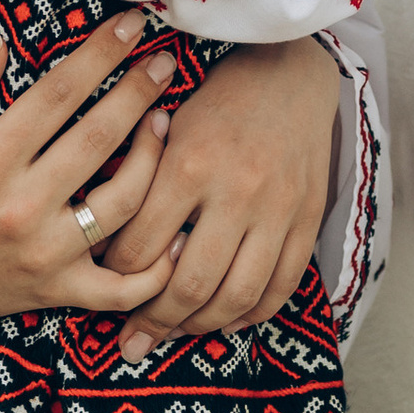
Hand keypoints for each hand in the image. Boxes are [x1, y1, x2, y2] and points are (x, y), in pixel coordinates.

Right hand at [0, 12, 180, 412]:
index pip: (58, 95)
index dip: (100, 54)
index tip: (132, 24)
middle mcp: (22, 208)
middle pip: (99, 138)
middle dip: (139, 92)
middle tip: (165, 62)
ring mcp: (46, 255)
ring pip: (122, 202)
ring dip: (153, 158)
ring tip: (164, 122)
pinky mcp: (59, 291)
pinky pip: (122, 286)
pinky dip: (156, 268)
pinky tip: (177, 231)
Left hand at [98, 36, 343, 358]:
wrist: (286, 70)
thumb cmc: (213, 100)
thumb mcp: (165, 127)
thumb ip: (141, 184)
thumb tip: (109, 250)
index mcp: (189, 166)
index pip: (142, 248)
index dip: (117, 277)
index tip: (104, 287)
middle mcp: (235, 192)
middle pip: (189, 284)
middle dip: (154, 322)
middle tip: (132, 342)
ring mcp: (277, 210)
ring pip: (237, 295)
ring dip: (201, 326)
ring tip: (175, 335)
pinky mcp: (308, 218)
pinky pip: (281, 286)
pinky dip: (253, 313)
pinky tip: (227, 321)